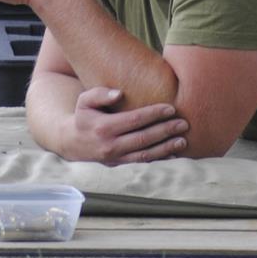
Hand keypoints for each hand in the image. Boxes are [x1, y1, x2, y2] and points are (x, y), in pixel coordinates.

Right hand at [62, 87, 188, 164]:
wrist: (72, 142)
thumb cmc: (83, 115)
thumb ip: (100, 94)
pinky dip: (159, 158)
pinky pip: (142, 162)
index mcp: (103, 128)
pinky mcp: (120, 163)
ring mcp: (116, 158)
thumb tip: (120, 94)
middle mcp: (110, 146)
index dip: (153, 114)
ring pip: (145, 155)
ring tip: (183, 140)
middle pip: (143, 139)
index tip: (170, 108)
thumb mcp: (84, 101)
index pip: (134, 120)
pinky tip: (174, 153)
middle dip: (165, 131)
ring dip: (166, 148)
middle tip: (184, 124)